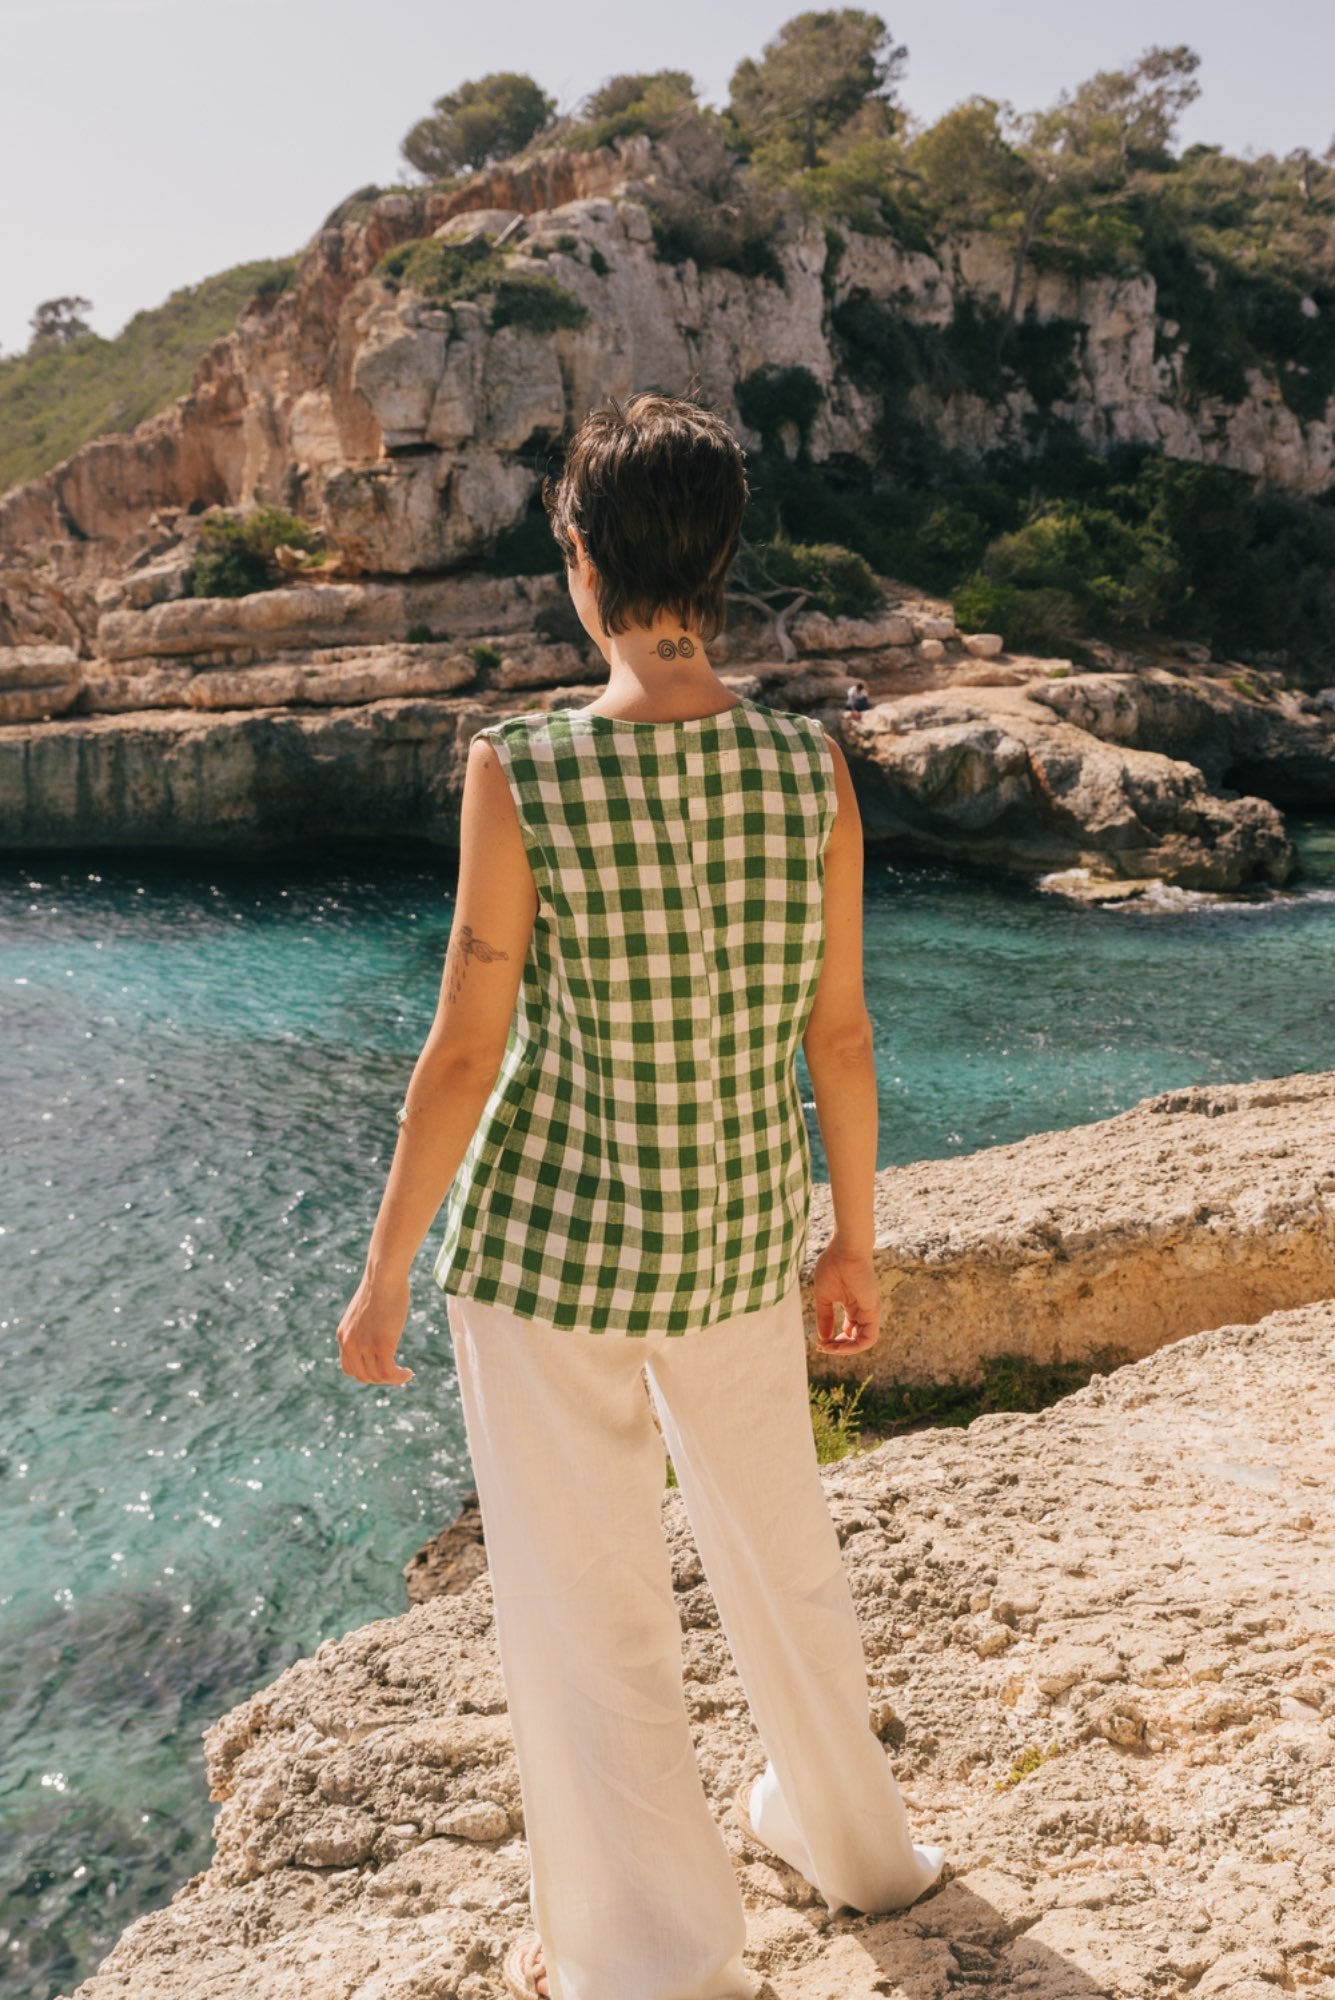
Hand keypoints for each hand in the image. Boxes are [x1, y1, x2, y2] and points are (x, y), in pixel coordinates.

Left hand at [338, 1269, 414, 1385]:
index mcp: (344, 1336)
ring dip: (393, 1379)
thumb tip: (377, 1332)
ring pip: (377, 1377)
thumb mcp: (366, 1311)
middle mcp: (350, 1343)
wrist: (384, 1276)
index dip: (367, 1374)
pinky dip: (399, 1377)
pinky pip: (389, 1372)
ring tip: (406, 1374)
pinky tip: (408, 1372)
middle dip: (381, 1379)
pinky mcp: (382, 1344)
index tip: (383, 1369)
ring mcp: (365, 1345)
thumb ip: (366, 1326)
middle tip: (397, 1373)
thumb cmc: (381, 1287)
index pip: (350, 1369)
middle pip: (363, 1376)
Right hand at [811, 1237, 879, 1354]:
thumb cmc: (834, 1266)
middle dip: (839, 1348)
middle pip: (855, 1339)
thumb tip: (823, 1338)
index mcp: (853, 1306)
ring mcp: (870, 1311)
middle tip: (823, 1347)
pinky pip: (869, 1338)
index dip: (834, 1340)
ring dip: (846, 1349)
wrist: (846, 1250)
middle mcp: (863, 1311)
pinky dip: (855, 1346)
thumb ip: (825, 1317)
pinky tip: (839, 1344)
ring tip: (829, 1347)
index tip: (819, 1342)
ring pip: (863, 1342)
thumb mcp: (824, 1297)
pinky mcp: (873, 1311)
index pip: (848, 1331)